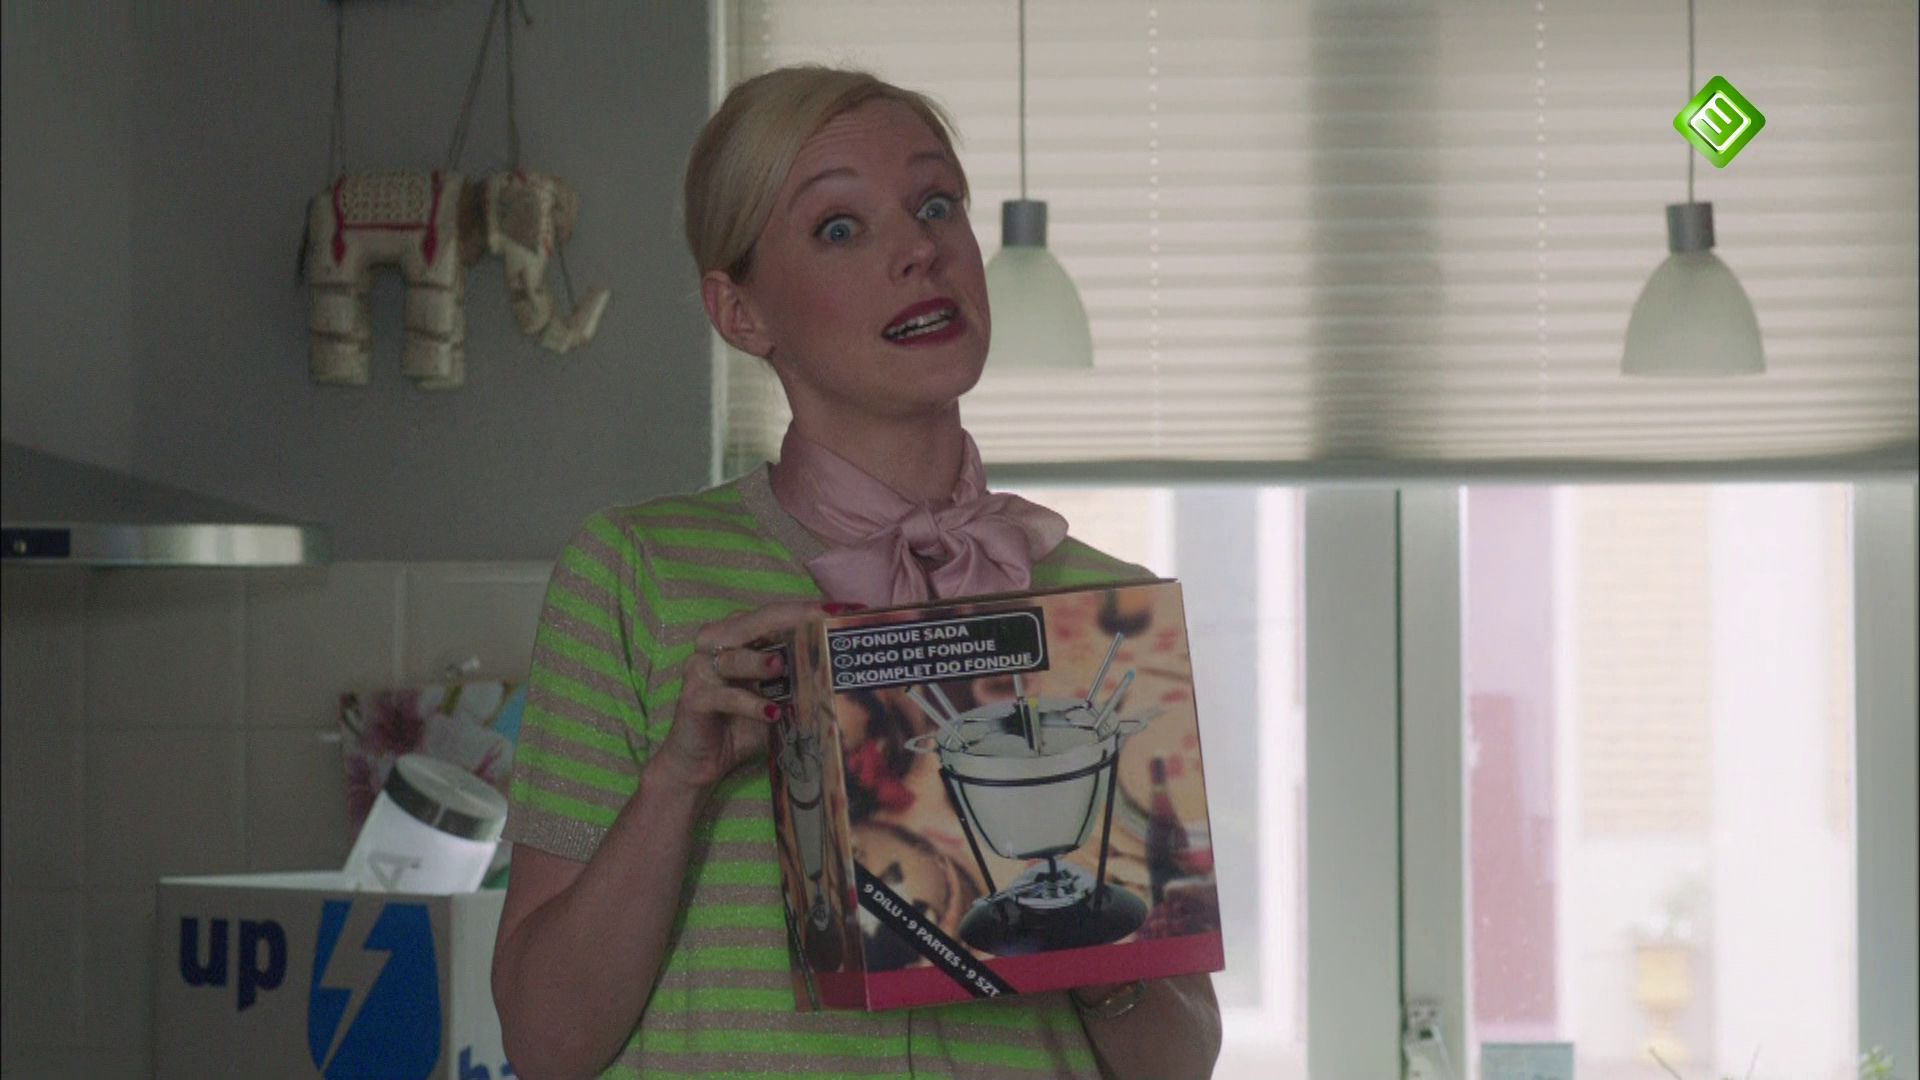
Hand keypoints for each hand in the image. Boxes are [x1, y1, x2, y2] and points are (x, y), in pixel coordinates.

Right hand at [651, 600, 861, 791]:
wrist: (703, 762)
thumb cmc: (742, 724)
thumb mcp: (776, 698)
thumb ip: (799, 680)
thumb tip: (847, 672)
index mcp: (737, 636)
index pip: (774, 615)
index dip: (808, 609)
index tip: (845, 610)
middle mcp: (715, 644)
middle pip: (754, 623)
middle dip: (793, 618)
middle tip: (824, 618)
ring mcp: (700, 670)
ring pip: (733, 658)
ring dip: (759, 661)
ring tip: (783, 665)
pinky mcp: (693, 699)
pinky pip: (723, 697)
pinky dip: (749, 704)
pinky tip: (772, 713)